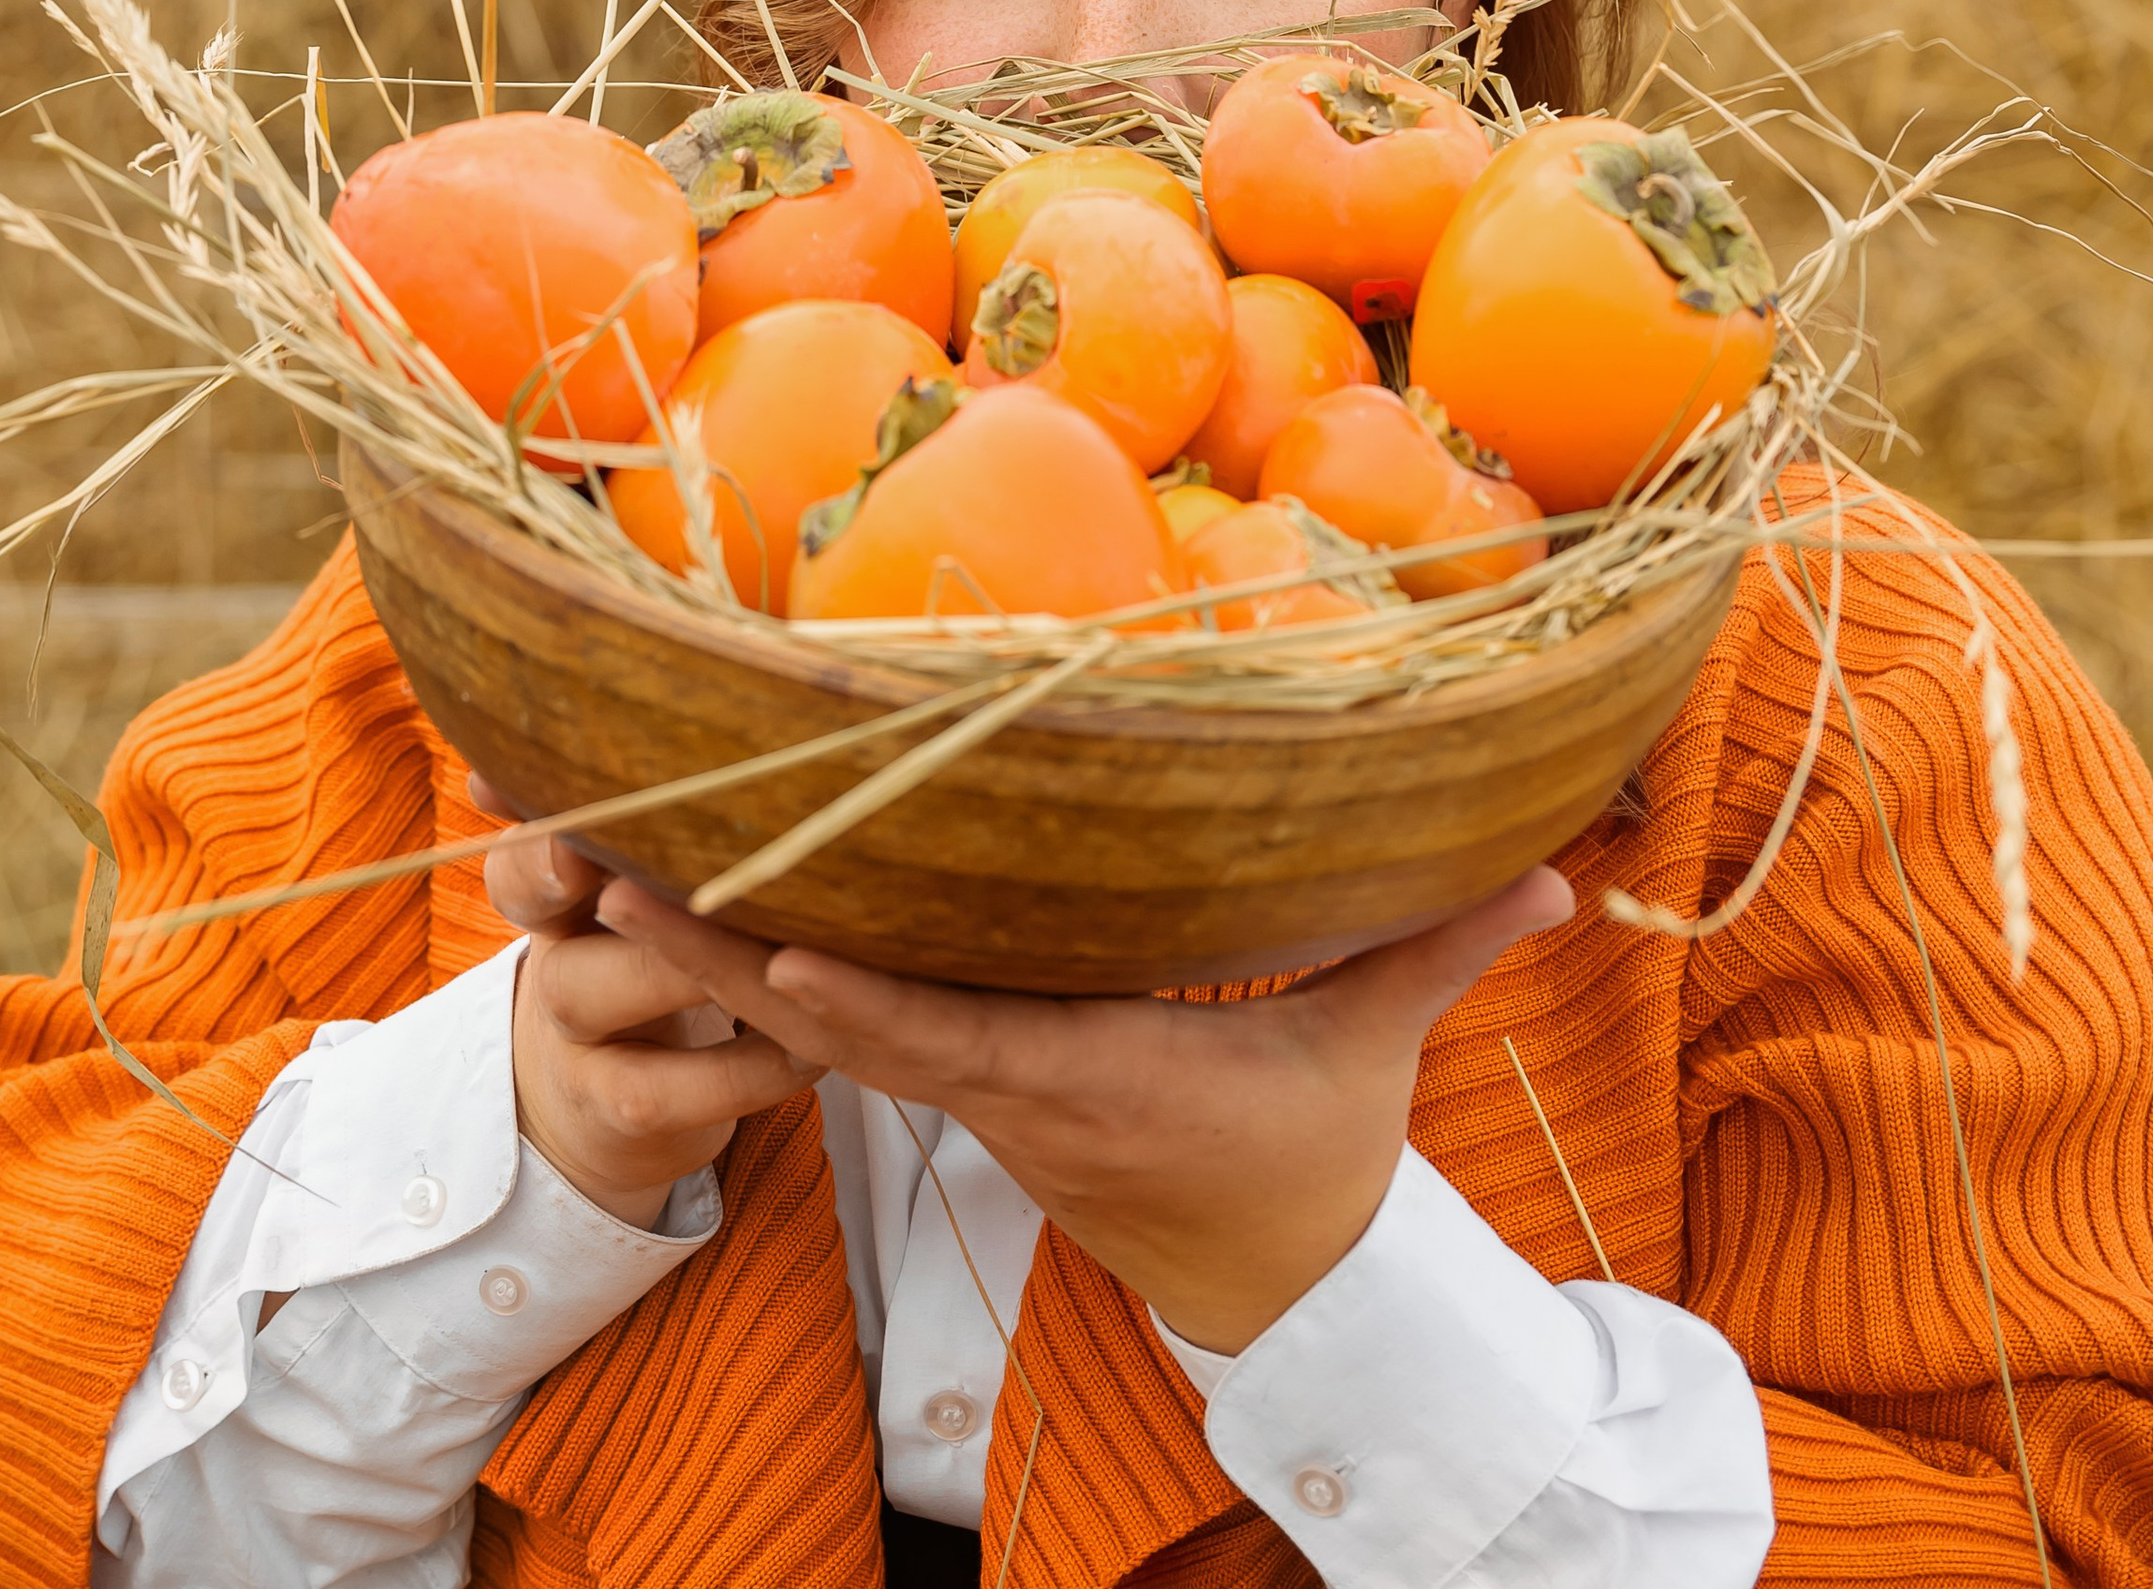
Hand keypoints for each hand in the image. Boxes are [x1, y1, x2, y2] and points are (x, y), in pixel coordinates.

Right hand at [475, 775, 810, 1228]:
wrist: (619, 1101)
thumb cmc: (660, 957)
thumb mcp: (652, 886)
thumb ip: (675, 815)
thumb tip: (731, 675)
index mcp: (564, 880)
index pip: (524, 828)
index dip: (536, 804)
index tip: (535, 777)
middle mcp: (552, 948)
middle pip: (538, 893)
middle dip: (591, 858)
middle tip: (666, 839)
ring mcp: (574, 1034)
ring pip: (600, 988)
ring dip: (683, 960)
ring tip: (772, 940)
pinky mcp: (618, 1109)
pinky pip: (670, 1090)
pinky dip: (744, 1067)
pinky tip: (810, 1048)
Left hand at [594, 862, 1572, 1352]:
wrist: (1277, 1286)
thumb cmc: (1314, 1155)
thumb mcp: (1372, 1049)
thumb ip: (1440, 947)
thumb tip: (1552, 866)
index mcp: (1089, 1073)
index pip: (949, 1039)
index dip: (855, 998)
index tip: (769, 944)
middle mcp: (1007, 1081)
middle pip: (834, 1019)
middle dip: (718, 950)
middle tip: (603, 872)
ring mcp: (975, 1087)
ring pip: (813, 1020)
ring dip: (707, 952)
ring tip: (599, 871)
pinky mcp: (966, 1081)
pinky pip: (841, 1026)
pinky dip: (757, 975)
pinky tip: (686, 909)